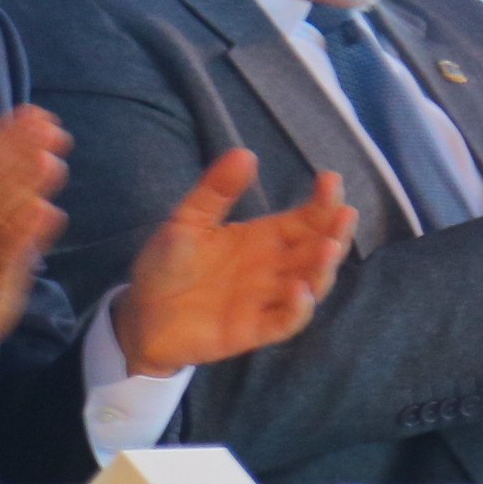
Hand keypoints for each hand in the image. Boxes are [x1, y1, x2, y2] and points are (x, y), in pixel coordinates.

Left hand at [111, 153, 356, 372]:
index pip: (303, 219)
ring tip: (329, 246)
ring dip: (322, 268)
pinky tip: (300, 291)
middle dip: (334, 231)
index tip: (330, 179)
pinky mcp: (251, 330)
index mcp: (262, 238)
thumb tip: (246, 153)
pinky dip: (296, 310)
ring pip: (309, 285)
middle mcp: (272, 268)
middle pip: (315, 250)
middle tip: (344, 212)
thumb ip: (215, 191)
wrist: (138, 313)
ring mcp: (265, 300)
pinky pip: (283, 322)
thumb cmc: (167, 264)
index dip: (322, 202)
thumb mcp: (187, 219)